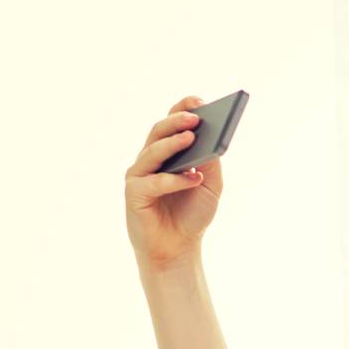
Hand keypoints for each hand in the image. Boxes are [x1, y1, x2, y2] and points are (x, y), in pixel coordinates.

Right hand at [125, 95, 223, 267]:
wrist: (178, 248)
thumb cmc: (192, 214)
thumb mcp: (210, 186)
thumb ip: (210, 163)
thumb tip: (214, 141)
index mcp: (168, 153)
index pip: (171, 125)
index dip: (181, 109)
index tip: (198, 99)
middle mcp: (150, 160)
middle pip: (159, 133)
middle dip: (176, 122)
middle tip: (195, 116)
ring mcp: (140, 175)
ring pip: (152, 152)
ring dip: (172, 144)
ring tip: (192, 137)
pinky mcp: (134, 194)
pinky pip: (154, 182)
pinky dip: (175, 180)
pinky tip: (194, 178)